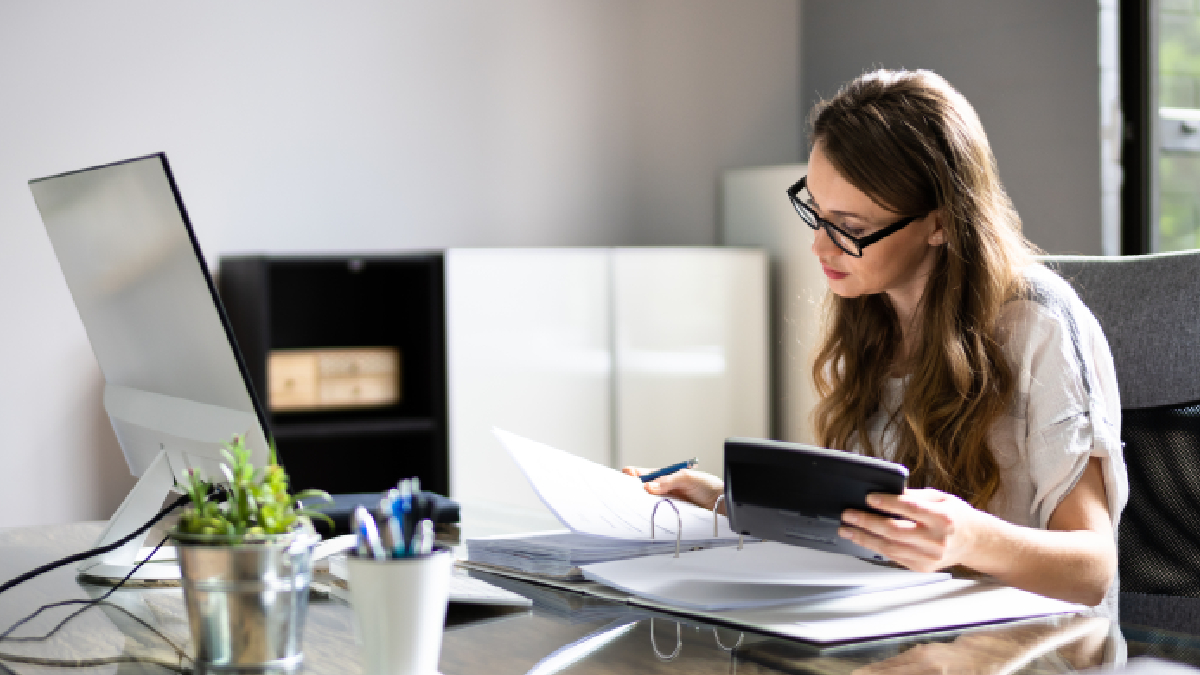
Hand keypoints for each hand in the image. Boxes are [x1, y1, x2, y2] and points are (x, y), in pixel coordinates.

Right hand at [621, 466, 724, 512]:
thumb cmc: (708, 486)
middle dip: (635, 487)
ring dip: (642, 500)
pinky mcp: (673, 513)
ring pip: (651, 500)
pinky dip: (651, 512)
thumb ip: (668, 481)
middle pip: (647, 488)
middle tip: (624, 487)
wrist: (721, 503)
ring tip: (630, 499)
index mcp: (670, 477)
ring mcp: (670, 502)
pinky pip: (659, 512)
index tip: (627, 472)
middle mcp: (668, 489)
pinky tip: (644, 512)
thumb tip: (648, 487)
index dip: (638, 474)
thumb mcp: (687, 478)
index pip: (650, 474)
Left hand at [839, 488, 998, 572]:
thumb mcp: (941, 498)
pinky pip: (894, 557)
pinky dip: (875, 548)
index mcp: (943, 517)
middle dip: (867, 522)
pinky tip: (863, 540)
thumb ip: (915, 496)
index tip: (868, 497)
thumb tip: (888, 491)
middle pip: (894, 531)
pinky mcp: (922, 567)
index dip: (887, 503)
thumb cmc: (957, 517)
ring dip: (864, 538)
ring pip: (890, 548)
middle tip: (848, 514)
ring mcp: (929, 556)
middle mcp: (936, 539)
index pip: (911, 508)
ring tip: (847, 530)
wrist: (976, 542)